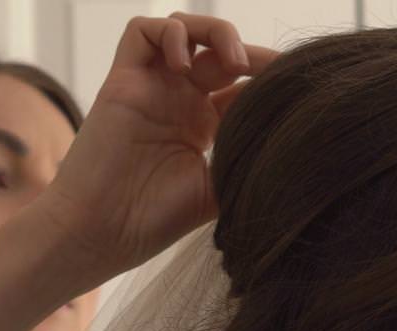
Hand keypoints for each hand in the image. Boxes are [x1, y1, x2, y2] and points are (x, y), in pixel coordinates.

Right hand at [30, 11, 277, 286]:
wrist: (98, 234)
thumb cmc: (150, 222)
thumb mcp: (216, 193)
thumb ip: (246, 164)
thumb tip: (295, 151)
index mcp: (202, 126)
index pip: (242, 83)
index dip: (270, 78)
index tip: (298, 87)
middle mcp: (177, 102)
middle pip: (219, 51)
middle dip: (251, 53)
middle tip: (272, 72)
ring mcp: (150, 89)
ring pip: (184, 30)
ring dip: (215, 33)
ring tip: (232, 62)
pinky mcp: (121, 82)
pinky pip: (142, 32)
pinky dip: (170, 34)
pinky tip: (184, 66)